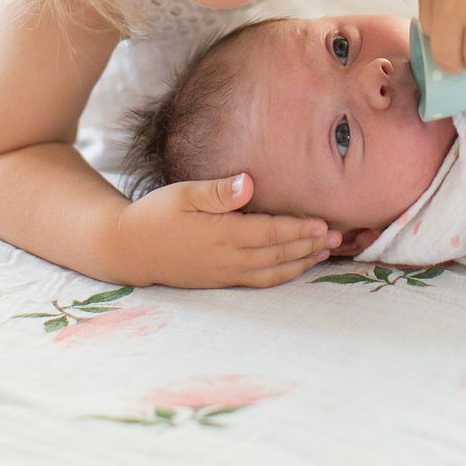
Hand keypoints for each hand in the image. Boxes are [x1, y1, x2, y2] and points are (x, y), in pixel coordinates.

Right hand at [115, 173, 341, 287]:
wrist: (127, 249)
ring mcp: (224, 274)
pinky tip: (296, 267)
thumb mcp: (182, 193)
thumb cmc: (154, 214)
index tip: (323, 223)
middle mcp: (227, 259)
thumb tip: (248, 183)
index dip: (298, 229)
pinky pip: (260, 282)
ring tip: (325, 251)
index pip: (269, 234)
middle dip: (309, 246)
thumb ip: (218, 191)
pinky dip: (283, 275)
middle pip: (278, 255)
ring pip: (273, 272)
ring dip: (301, 262)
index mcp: (221, 236)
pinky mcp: (220, 281)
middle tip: (338, 237)